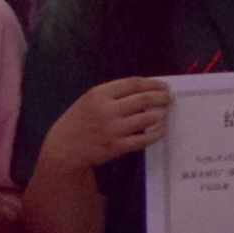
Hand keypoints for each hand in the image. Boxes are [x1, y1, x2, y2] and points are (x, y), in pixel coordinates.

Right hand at [35, 75, 173, 179]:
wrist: (63, 149)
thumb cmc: (79, 121)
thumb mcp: (89, 100)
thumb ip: (113, 94)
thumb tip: (145, 90)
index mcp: (99, 94)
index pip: (134, 84)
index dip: (153, 84)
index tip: (163, 86)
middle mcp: (106, 110)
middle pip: (144, 99)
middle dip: (162, 98)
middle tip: (170, 98)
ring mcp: (112, 129)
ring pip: (147, 118)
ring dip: (161, 114)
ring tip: (166, 112)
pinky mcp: (116, 147)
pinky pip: (144, 139)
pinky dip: (157, 133)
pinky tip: (161, 129)